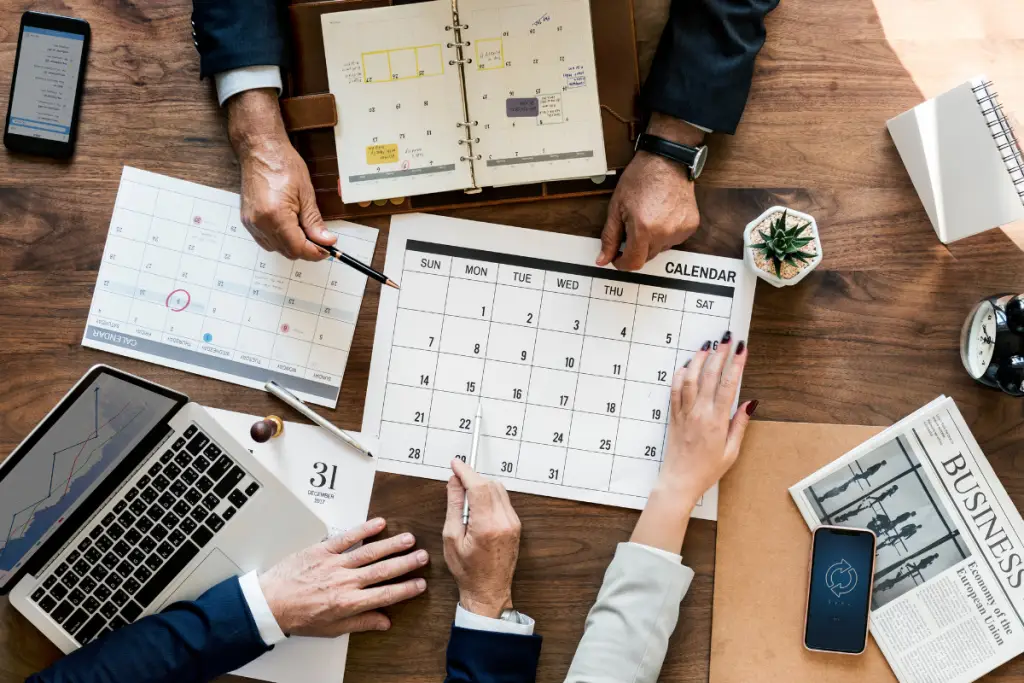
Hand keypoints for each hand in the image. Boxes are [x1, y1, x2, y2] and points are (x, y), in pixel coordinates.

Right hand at [226, 88, 335, 260]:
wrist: (260, 150)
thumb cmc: (282, 164)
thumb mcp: (306, 193)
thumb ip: (314, 221)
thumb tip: (326, 241)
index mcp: (276, 216)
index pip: (298, 248)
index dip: (315, 252)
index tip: (327, 249)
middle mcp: (260, 223)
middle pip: (287, 251)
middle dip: (306, 249)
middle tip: (320, 239)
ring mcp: (251, 223)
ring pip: (276, 249)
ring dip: (292, 245)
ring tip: (304, 230)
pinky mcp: (248, 220)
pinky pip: (266, 240)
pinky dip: (280, 240)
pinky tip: (290, 228)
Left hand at [258, 518, 428, 636]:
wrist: (270, 603)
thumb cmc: (298, 616)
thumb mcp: (332, 629)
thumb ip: (360, 623)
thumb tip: (383, 622)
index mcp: (349, 603)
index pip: (386, 595)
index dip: (406, 589)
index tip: (420, 584)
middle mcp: (345, 582)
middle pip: (383, 570)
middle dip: (406, 563)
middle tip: (423, 556)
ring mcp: (335, 564)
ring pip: (370, 552)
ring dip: (392, 545)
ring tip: (409, 539)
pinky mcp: (323, 551)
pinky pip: (347, 538)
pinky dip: (364, 530)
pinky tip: (379, 524)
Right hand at [442, 459, 521, 617]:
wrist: (488, 591)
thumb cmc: (467, 570)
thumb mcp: (451, 537)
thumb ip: (454, 506)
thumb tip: (454, 482)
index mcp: (487, 525)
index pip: (478, 486)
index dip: (466, 471)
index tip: (455, 464)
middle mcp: (504, 521)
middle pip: (490, 484)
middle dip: (472, 479)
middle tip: (456, 484)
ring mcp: (513, 523)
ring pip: (498, 490)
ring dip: (482, 487)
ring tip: (466, 501)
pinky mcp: (516, 525)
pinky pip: (503, 500)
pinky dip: (490, 497)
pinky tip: (477, 509)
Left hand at [597, 114, 703, 270]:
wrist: (667, 160)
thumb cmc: (641, 177)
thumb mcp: (616, 207)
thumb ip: (610, 236)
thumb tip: (603, 258)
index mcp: (644, 228)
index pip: (633, 263)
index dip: (622, 263)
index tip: (617, 257)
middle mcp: (664, 232)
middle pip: (646, 257)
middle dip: (635, 248)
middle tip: (631, 227)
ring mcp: (680, 230)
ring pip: (660, 249)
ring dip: (651, 241)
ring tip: (648, 217)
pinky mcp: (690, 226)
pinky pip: (674, 240)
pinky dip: (665, 233)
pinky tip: (661, 216)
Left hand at [661, 334, 755, 505]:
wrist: (679, 480)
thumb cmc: (707, 470)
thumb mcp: (731, 451)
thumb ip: (740, 424)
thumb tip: (751, 402)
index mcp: (716, 421)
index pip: (728, 385)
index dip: (736, 364)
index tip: (742, 349)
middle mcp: (699, 413)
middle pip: (709, 376)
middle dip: (719, 354)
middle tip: (727, 338)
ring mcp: (684, 413)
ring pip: (690, 378)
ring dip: (699, 359)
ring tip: (707, 345)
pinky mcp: (674, 415)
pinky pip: (675, 390)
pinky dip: (680, 375)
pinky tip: (686, 365)